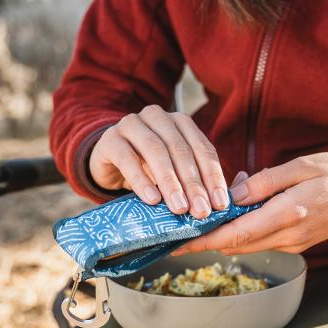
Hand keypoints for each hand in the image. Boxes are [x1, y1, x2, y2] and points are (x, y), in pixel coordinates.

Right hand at [88, 105, 229, 218]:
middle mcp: (158, 117)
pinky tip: (152, 199)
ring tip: (180, 208)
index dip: (213, 176)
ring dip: (170, 182)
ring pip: (156, 150)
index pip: (202, 148)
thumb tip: (219, 204)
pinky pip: (127, 158)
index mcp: (180, 122)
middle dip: (193, 182)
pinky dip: (141, 180)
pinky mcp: (110, 139)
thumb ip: (193, 181)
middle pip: (181, 149)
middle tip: (201, 210)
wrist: (107, 162)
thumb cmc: (148, 169)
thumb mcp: (173, 171)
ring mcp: (132, 124)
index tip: (220, 204)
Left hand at [172, 152, 327, 255]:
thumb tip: (232, 194)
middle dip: (204, 242)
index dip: (204, 240)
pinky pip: (261, 242)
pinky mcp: (296, 244)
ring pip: (247, 245)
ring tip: (194, 226)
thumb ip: (265, 181)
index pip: (237, 234)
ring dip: (221, 238)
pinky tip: (230, 217)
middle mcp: (289, 236)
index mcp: (288, 214)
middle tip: (174, 235)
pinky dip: (241, 234)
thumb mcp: (301, 166)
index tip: (179, 242)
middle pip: (236, 245)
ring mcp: (294, 244)